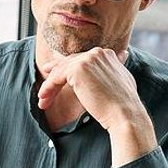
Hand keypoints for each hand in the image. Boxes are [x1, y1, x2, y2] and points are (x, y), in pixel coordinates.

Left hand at [38, 48, 156, 166]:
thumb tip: (122, 56)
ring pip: (60, 71)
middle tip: (44, 90)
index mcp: (106, 54)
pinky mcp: (77, 69)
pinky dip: (48, 88)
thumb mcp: (121, 80)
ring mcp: (87, 59)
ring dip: (49, 87)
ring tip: (43, 101)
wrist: (124, 114)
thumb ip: (116, 68)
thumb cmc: (122, 104)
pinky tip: (44, 99)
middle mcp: (97, 53)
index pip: (80, 60)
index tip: (54, 75)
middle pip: (68, 64)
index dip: (66, 68)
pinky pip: (56, 78)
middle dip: (54, 77)